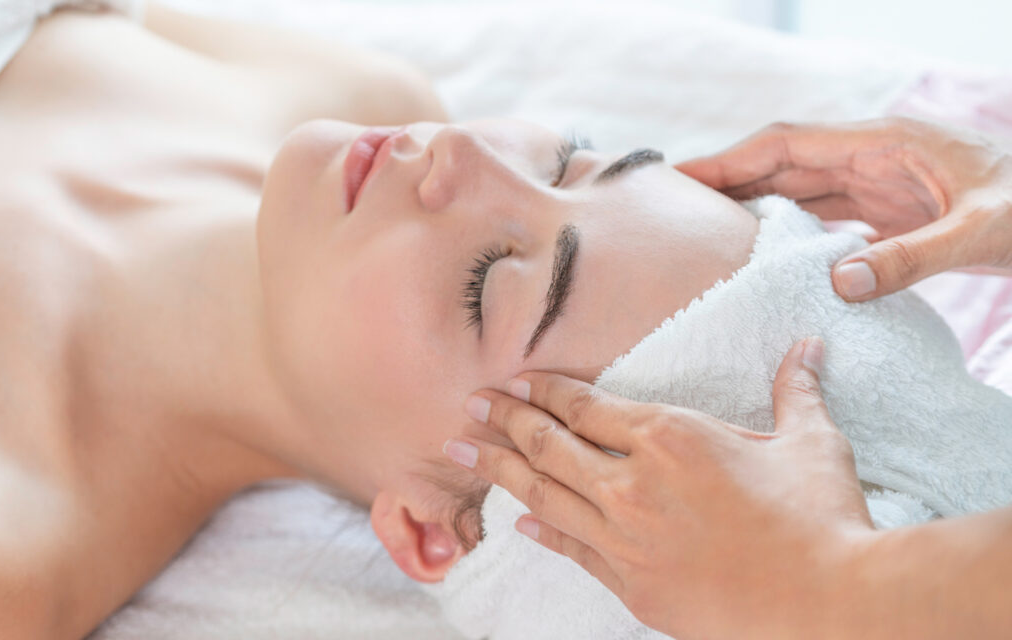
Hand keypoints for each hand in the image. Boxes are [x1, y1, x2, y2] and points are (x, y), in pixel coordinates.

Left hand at [445, 339, 877, 639]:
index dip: (544, 391)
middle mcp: (633, 483)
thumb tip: (807, 348)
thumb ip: (796, 391)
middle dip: (504, 420)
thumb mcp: (811, 443)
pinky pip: (572, 549)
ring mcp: (626, 537)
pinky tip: (517, 522)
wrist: (828, 606)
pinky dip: (541, 531)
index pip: (585, 406)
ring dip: (499, 469)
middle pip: (549, 444)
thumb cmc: (822, 518)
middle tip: (468, 406)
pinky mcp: (632, 585)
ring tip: (460, 450)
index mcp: (669, 437)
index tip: (514, 381)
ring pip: (545, 494)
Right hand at [676, 117, 1011, 300]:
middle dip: (727, 182)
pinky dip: (789, 231)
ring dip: (752, 207)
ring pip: (798, 190)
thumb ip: (910, 258)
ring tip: (704, 233)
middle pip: (781, 164)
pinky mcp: (890, 210)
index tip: (681, 177)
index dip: (730, 159)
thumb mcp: (979, 232)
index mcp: (884, 143)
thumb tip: (838, 284)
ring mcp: (880, 183)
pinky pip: (824, 217)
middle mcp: (872, 157)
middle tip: (673, 208)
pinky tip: (765, 254)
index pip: (787, 144)